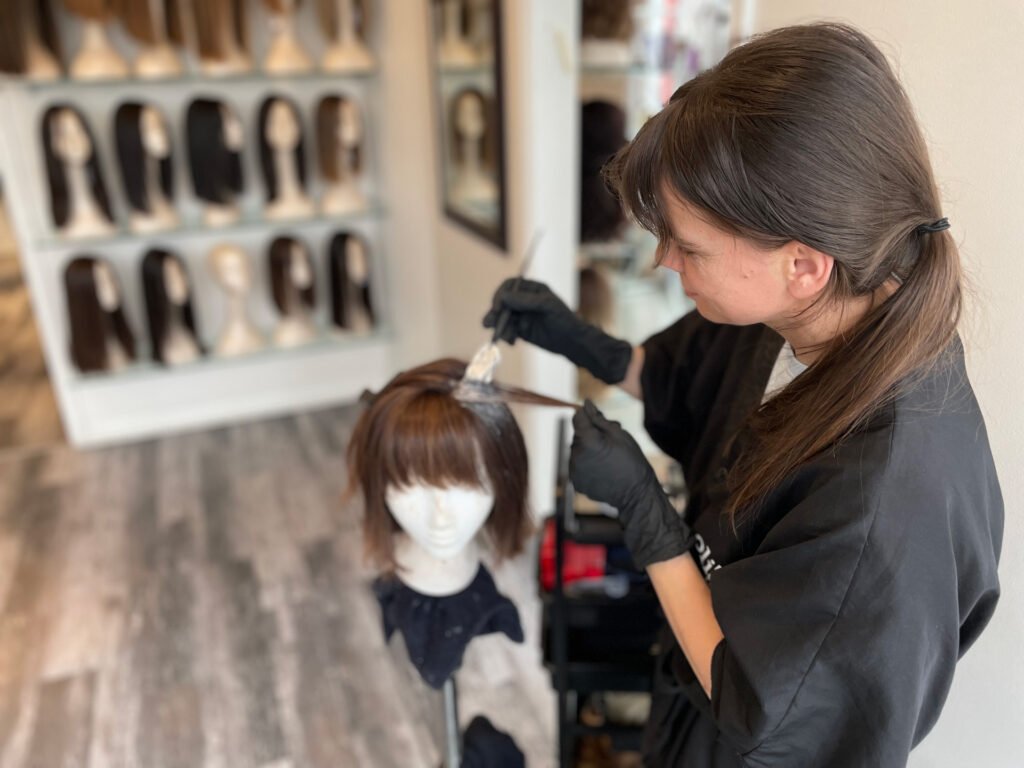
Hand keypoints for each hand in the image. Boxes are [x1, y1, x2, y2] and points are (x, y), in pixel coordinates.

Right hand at [482, 278, 632, 384]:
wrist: (572, 342)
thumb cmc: (563, 319)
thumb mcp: (546, 306)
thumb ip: (525, 301)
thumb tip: (504, 297)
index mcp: (532, 289)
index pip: (509, 286)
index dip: (501, 295)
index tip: (498, 308)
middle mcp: (524, 300)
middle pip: (503, 303)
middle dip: (495, 314)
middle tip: (488, 324)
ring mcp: (521, 315)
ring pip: (503, 318)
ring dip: (499, 327)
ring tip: (500, 337)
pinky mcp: (520, 330)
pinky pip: (508, 330)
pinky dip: (507, 336)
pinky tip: (512, 342)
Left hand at [570, 400, 693, 568]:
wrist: (636, 494)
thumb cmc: (632, 461)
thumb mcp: (619, 434)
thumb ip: (598, 418)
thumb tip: (585, 403)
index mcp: (588, 442)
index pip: (577, 418)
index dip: (586, 415)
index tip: (595, 418)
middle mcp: (577, 456)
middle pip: (577, 435)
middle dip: (590, 434)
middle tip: (610, 443)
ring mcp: (575, 471)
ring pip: (577, 450)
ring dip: (587, 449)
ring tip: (608, 458)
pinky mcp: (577, 482)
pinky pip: (578, 465)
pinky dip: (587, 463)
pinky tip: (603, 469)